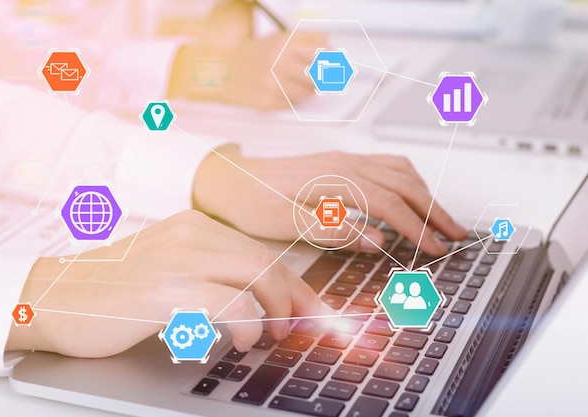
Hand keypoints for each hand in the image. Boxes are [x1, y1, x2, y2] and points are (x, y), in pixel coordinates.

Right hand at [6, 210, 331, 357]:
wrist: (55, 297)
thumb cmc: (114, 291)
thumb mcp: (170, 271)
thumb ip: (214, 277)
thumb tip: (261, 303)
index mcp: (195, 227)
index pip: (261, 253)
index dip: (295, 285)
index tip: (314, 310)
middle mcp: (192, 234)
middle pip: (269, 263)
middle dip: (296, 300)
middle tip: (302, 328)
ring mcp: (180, 258)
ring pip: (259, 276)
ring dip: (276, 311)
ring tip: (269, 335)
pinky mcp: (167, 288)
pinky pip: (232, 302)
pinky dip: (249, 323)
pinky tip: (242, 338)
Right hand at [168, 32, 324, 110]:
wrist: (221, 71)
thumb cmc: (253, 56)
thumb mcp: (279, 39)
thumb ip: (307, 42)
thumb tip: (335, 53)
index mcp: (283, 42)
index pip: (322, 52)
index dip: (333, 60)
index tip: (337, 65)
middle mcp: (277, 62)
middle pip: (319, 75)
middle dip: (322, 77)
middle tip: (318, 77)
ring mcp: (272, 84)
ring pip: (309, 93)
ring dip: (308, 90)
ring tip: (294, 84)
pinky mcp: (267, 103)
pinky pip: (293, 104)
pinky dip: (292, 99)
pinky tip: (280, 92)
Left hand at [193, 149, 467, 256]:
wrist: (228, 178)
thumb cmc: (251, 201)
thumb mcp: (283, 222)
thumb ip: (332, 229)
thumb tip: (377, 240)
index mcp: (334, 178)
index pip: (389, 202)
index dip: (416, 227)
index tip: (435, 248)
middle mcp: (345, 163)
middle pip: (403, 182)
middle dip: (433, 210)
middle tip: (456, 235)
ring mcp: (344, 160)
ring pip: (399, 170)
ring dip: (426, 193)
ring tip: (443, 219)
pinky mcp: (340, 163)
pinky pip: (386, 165)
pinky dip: (409, 181)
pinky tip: (412, 194)